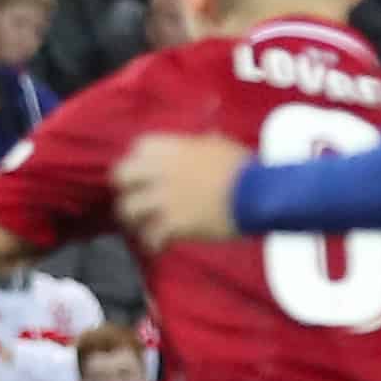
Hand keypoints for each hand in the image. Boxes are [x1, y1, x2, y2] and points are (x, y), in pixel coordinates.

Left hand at [112, 134, 251, 250]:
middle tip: (136, 198)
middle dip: (126, 188)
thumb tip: (207, 136)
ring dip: (135, 218)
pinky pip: (149, 236)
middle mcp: (162, 170)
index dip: (139, 160)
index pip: (138, 147)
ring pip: (128, 208)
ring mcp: (164, 198)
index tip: (145, 171)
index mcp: (174, 148)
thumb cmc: (245, 168)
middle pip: (121, 176)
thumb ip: (205, 143)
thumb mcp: (222, 146)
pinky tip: (160, 245)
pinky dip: (153, 243)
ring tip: (145, 225)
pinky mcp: (172, 223)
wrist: (259, 193)